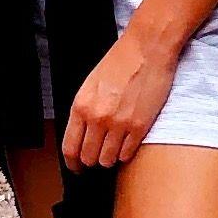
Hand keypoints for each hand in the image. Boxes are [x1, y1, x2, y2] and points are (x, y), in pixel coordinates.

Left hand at [61, 28, 181, 172]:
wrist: (147, 49)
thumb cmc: (120, 61)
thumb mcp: (91, 84)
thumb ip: (84, 111)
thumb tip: (81, 135)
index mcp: (81, 106)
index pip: (70, 148)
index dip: (73, 163)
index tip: (76, 167)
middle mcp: (97, 118)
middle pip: (89, 158)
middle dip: (92, 161)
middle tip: (98, 155)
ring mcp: (119, 124)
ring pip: (108, 160)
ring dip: (110, 158)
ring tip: (114, 147)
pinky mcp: (139, 127)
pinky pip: (127, 154)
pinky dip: (126, 153)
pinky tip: (127, 142)